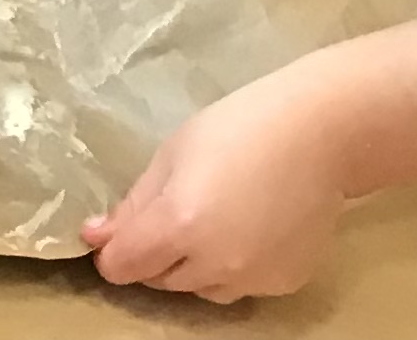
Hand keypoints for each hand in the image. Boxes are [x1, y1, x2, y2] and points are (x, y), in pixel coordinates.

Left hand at [82, 80, 351, 302]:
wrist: (320, 133)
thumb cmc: (239, 127)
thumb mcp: (173, 153)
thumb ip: (134, 204)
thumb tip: (96, 237)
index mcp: (180, 224)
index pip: (123, 267)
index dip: (112, 251)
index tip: (116, 231)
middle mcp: (214, 263)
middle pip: (160, 280)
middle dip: (154, 254)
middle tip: (172, 211)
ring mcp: (253, 279)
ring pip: (200, 289)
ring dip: (193, 265)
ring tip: (215, 218)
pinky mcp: (284, 284)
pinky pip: (241, 286)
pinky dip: (235, 268)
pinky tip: (250, 228)